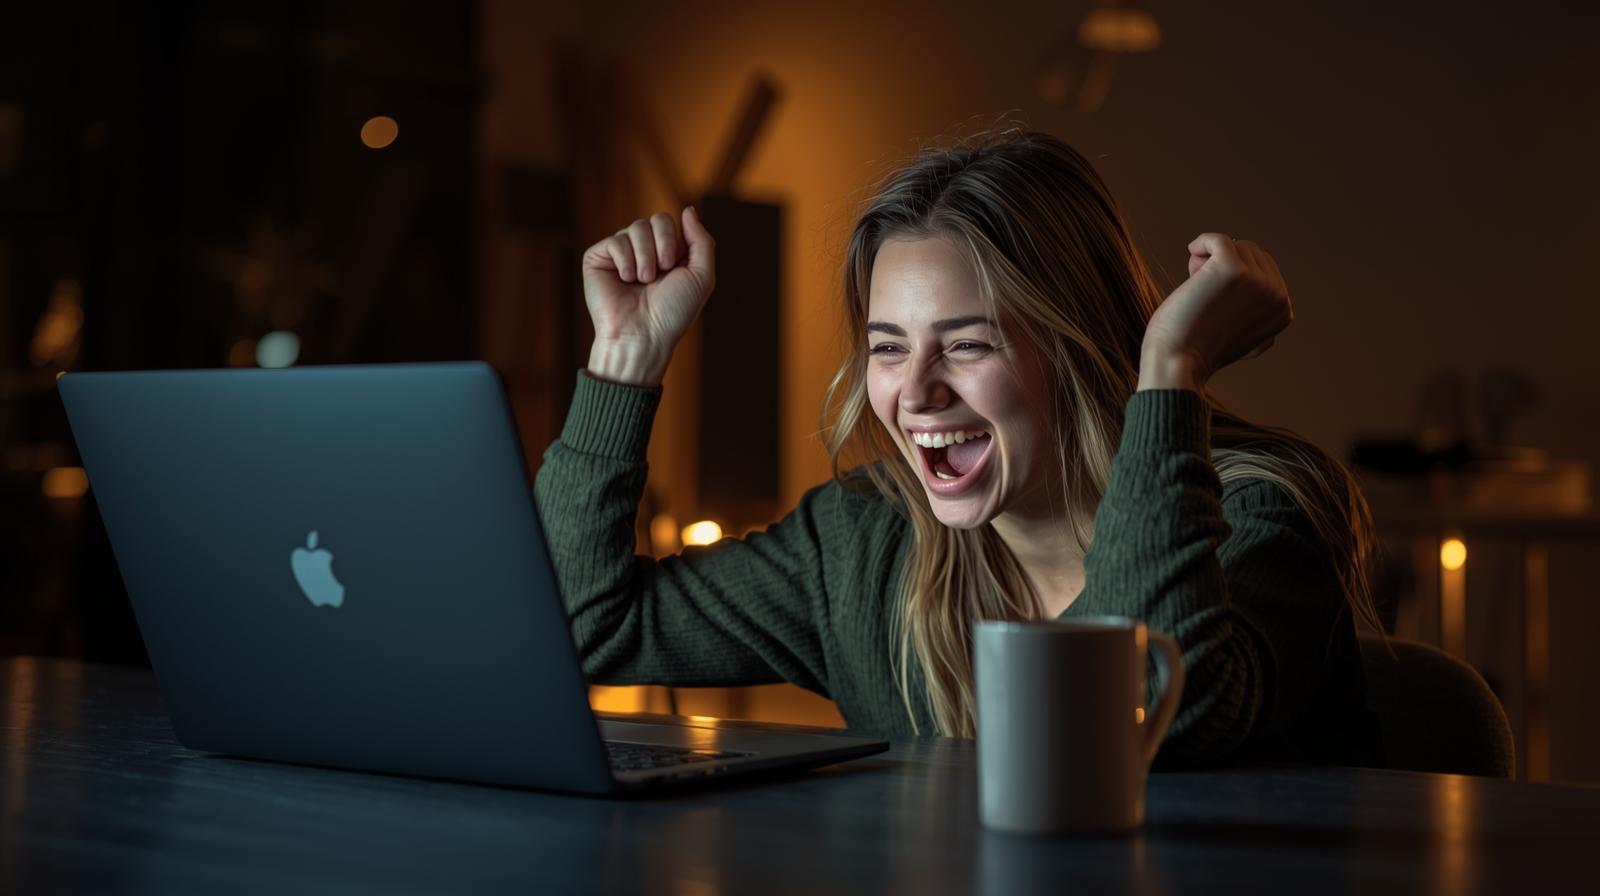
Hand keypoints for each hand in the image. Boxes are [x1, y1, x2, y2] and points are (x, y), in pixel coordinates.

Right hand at [581, 207, 715, 385]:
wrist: (643, 335)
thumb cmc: (672, 312)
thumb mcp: (701, 276)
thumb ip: (701, 241)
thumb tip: (688, 209)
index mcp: (667, 254)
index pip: (672, 223)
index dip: (675, 241)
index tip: (674, 268)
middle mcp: (644, 251)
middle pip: (657, 218)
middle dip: (664, 244)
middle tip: (660, 274)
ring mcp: (620, 254)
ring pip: (636, 227)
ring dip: (645, 256)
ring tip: (643, 281)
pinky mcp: (598, 259)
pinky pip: (615, 241)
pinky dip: (625, 260)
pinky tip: (625, 280)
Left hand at [1138, 233, 1291, 391]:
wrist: (1177, 362)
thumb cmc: (1198, 350)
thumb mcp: (1244, 339)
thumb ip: (1260, 317)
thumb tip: (1273, 292)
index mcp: (1283, 311)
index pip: (1265, 268)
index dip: (1236, 276)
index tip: (1215, 300)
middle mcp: (1276, 295)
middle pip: (1252, 252)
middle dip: (1224, 265)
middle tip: (1201, 293)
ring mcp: (1257, 280)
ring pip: (1235, 245)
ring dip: (1210, 260)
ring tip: (1195, 288)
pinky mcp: (1233, 269)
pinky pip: (1219, 239)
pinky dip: (1202, 243)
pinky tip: (1192, 253)